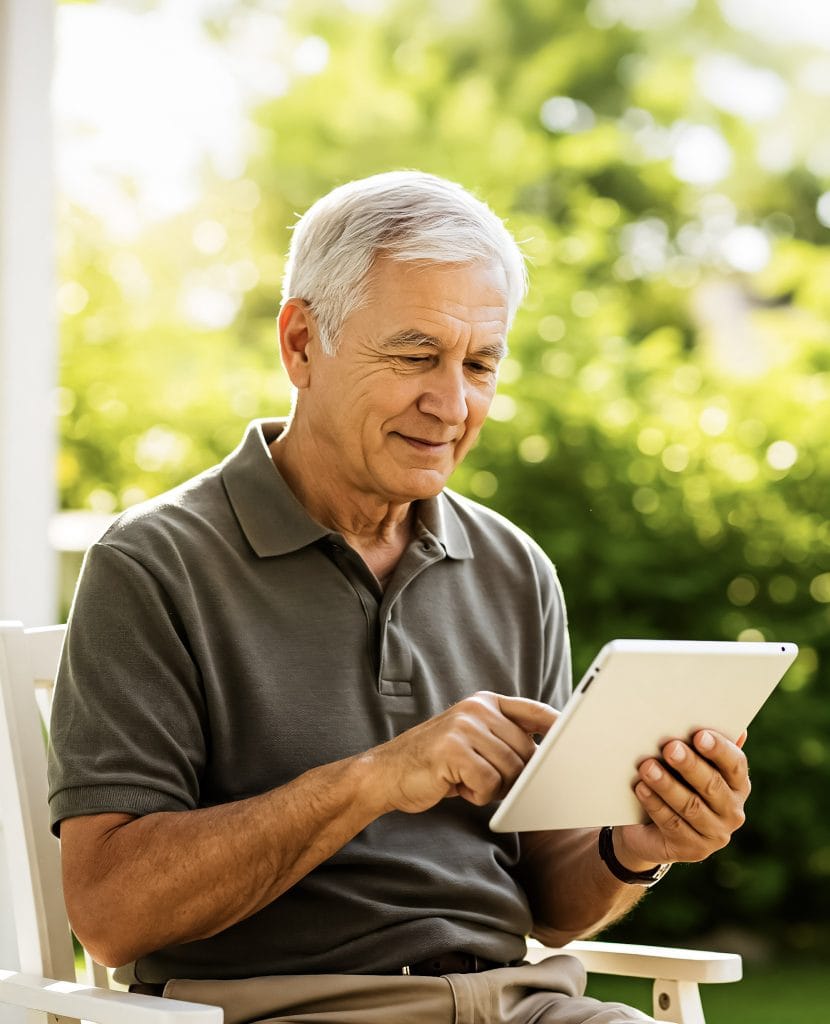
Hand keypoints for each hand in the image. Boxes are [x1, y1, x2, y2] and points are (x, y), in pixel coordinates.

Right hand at [370, 692, 556, 814]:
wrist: (385, 773)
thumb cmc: (435, 762)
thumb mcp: (470, 739)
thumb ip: (503, 738)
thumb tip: (547, 756)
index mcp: (484, 702)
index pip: (533, 711)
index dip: (559, 725)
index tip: (579, 738)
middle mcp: (476, 708)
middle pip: (526, 751)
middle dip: (515, 776)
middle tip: (485, 780)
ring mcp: (464, 727)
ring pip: (510, 770)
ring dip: (493, 787)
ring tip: (466, 781)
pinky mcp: (453, 750)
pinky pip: (488, 783)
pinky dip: (477, 794)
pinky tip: (455, 786)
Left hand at [614, 729, 749, 869]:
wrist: (651, 829)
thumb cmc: (675, 783)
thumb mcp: (688, 766)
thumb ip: (705, 747)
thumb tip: (738, 728)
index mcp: (737, 785)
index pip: (735, 765)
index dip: (719, 749)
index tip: (699, 734)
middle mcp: (732, 811)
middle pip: (712, 786)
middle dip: (690, 765)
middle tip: (670, 747)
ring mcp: (715, 834)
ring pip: (691, 806)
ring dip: (667, 785)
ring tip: (647, 767)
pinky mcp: (692, 849)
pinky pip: (672, 824)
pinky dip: (655, 804)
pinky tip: (641, 788)